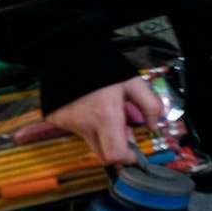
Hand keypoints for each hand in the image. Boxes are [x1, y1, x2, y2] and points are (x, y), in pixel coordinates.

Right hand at [46, 76, 164, 165]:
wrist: (68, 53)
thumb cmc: (104, 66)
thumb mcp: (134, 82)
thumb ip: (150, 106)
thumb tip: (155, 127)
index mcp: (105, 115)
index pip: (114, 155)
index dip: (128, 157)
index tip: (135, 150)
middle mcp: (83, 124)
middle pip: (102, 156)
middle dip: (117, 149)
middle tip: (123, 128)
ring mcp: (67, 123)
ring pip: (90, 142)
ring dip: (103, 135)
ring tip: (106, 112)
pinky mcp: (56, 119)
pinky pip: (77, 131)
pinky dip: (88, 126)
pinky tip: (90, 107)